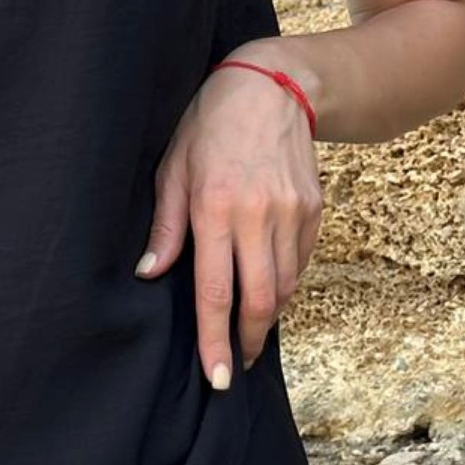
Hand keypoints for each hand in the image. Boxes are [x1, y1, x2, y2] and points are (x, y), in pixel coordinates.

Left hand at [134, 44, 321, 379]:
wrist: (270, 87)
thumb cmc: (208, 126)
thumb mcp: (173, 168)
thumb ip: (166, 226)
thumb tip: (150, 273)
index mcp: (214, 208)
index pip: (216, 291)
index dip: (215, 340)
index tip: (216, 377)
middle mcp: (257, 215)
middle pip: (259, 300)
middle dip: (245, 342)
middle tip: (233, 366)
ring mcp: (291, 213)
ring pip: (285, 286)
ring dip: (265, 316)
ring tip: (246, 330)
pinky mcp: (313, 209)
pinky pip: (300, 262)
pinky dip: (284, 284)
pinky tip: (267, 289)